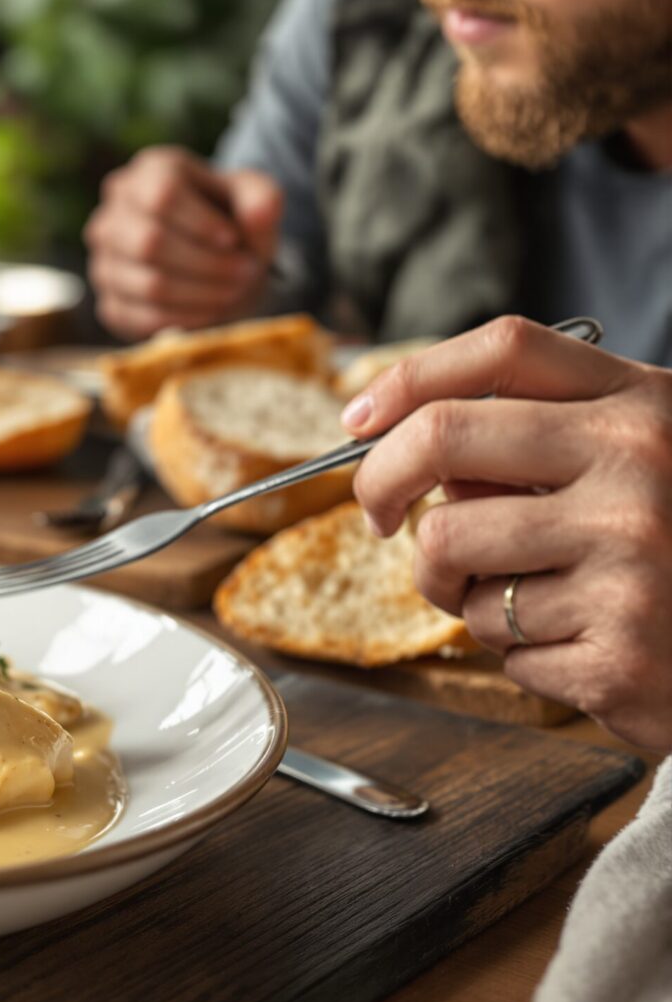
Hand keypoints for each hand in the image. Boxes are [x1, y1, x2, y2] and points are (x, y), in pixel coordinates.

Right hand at [84, 145, 281, 340]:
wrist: (213, 258)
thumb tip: (261, 213)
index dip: (200, 223)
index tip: (234, 240)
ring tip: (235, 291)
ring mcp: (104, 261)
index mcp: (147, 171)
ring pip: (148, 284)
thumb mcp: (254, 199)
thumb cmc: (230, 219)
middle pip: (149, 242)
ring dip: (203, 294)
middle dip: (207, 264)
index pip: (160, 195)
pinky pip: (143, 318)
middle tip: (245, 273)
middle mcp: (113, 213)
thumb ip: (262, 199)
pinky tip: (214, 310)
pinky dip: (187, 319)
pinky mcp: (109, 304)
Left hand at [344, 317, 671, 749]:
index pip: (506, 349)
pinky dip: (520, 652)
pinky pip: (499, 643)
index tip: (358, 418)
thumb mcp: (633, 463)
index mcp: (643, 406)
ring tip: (522, 598)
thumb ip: (537, 440)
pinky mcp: (619, 651)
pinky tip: (581, 645)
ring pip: (448, 553)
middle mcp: (640, 466)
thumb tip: (404, 448)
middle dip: (381, 483)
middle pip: (442, 440)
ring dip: (456, 587)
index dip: (410, 376)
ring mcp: (631, 558)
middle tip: (381, 516)